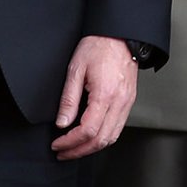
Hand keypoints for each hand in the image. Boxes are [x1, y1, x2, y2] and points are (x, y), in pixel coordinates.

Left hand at [50, 35, 136, 160]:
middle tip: (62, 152)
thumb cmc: (98, 46)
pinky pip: (118, 128)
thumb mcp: (75, 68)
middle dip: (79, 151)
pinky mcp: (129, 101)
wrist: (120, 34)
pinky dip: (103, 137)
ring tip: (74, 148)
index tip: (57, 144)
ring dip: (92, 148)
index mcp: (105, 94)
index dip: (70, 142)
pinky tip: (90, 136)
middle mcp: (119, 102)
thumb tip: (62, 123)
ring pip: (112, 138)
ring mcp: (127, 103)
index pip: (87, 131)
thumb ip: (68, 99)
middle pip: (101, 140)